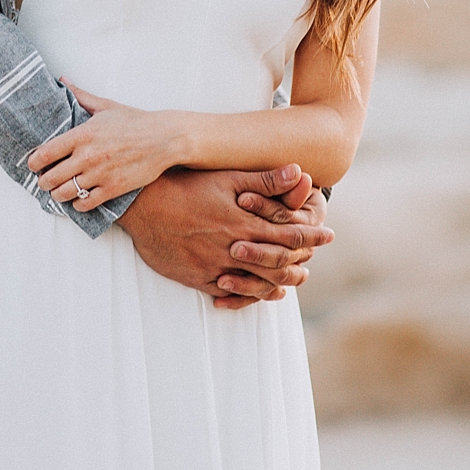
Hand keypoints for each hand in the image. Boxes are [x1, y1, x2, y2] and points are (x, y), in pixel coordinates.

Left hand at [27, 82, 181, 207]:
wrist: (165, 139)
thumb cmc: (134, 121)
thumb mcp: (105, 106)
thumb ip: (80, 95)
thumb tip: (62, 79)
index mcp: (82, 135)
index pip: (45, 152)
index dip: (34, 162)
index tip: (32, 165)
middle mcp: (88, 156)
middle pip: (51, 177)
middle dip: (43, 182)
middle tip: (43, 181)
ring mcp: (100, 174)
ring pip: (66, 193)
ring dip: (58, 195)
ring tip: (58, 192)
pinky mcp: (114, 188)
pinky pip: (87, 203)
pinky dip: (78, 205)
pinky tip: (78, 200)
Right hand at [117, 166, 333, 310]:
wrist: (140, 207)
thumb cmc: (182, 185)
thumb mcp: (224, 177)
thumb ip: (264, 180)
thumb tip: (301, 173)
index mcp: (245, 224)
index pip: (291, 235)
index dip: (313, 235)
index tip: (329, 235)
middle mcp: (235, 250)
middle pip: (280, 264)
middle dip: (301, 262)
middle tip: (312, 258)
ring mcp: (216, 267)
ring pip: (259, 284)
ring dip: (280, 282)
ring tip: (293, 279)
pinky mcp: (198, 278)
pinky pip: (231, 294)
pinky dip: (250, 296)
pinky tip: (259, 293)